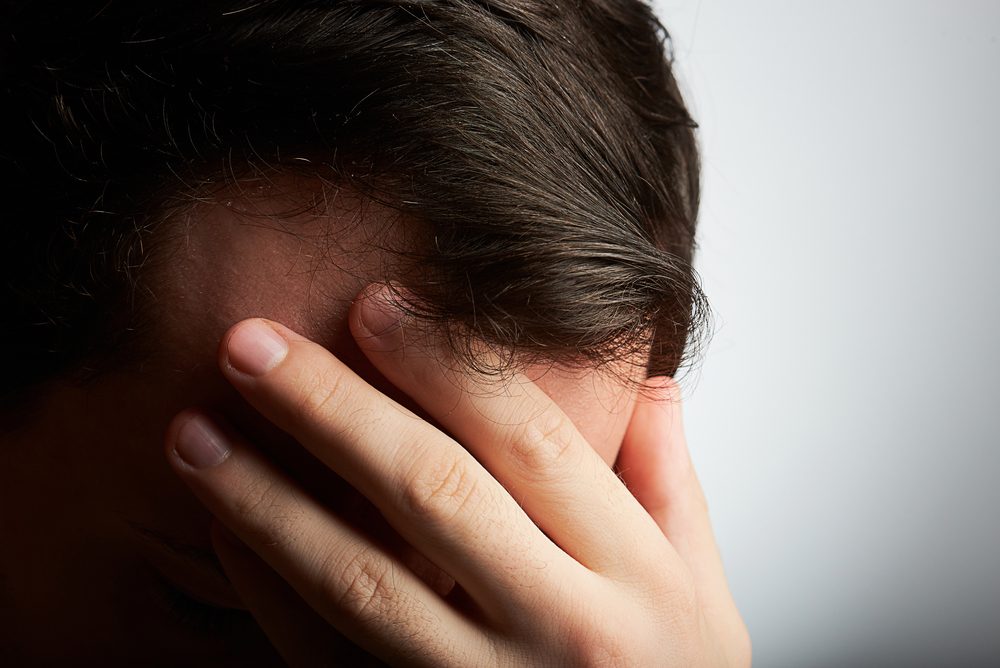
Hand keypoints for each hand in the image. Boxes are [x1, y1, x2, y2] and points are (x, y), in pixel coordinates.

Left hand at [165, 285, 749, 666]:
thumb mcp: (703, 595)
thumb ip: (670, 485)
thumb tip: (650, 383)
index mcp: (635, 578)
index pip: (532, 442)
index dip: (448, 365)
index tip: (376, 304)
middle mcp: (563, 631)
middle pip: (435, 493)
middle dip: (335, 409)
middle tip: (252, 342)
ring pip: (364, 580)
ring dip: (268, 499)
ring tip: (196, 431)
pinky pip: (328, 656)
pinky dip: (267, 590)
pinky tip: (224, 525)